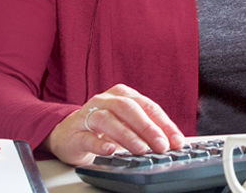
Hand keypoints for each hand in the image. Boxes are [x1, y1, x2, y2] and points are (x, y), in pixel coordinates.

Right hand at [44, 84, 187, 164]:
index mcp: (123, 95)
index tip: (177, 141)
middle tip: (162, 145)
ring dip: (127, 135)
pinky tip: (110, 150)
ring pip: (108, 120)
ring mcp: (88, 114)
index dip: (164, 124)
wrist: (68, 134)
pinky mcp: (75, 132)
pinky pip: (87, 137)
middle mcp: (105, 100)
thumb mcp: (127, 125)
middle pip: (129, 108)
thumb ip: (147, 130)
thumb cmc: (103, 129)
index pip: (148, 106)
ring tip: (141, 149)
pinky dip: (99, 143)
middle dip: (148, 127)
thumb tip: (172, 142)